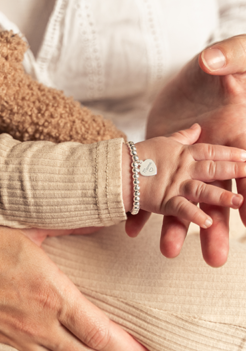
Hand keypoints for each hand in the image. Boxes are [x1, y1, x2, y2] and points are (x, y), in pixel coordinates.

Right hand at [122, 124, 245, 226]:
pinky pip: (181, 209)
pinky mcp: (164, 201)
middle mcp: (182, 168)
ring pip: (202, 190)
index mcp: (183, 153)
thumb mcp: (164, 141)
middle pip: (213, 169)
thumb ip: (183, 137)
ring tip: (237, 202)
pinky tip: (207, 223)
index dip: (230, 153)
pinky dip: (193, 216)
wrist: (116, 168)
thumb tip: (198, 127)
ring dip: (220, 197)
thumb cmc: (139, 155)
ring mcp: (174, 185)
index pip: (211, 150)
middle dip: (234, 171)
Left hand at [146, 34, 245, 266]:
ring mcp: (185, 167)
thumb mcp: (232, 59)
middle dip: (217, 227)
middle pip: (218, 198)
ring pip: (184, 201)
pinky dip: (143, 209)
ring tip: (170, 251)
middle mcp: (211, 161)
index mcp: (235, 138)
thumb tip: (223, 69)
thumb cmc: (217, 70)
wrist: (183, 85)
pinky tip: (133, 228)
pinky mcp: (163, 167)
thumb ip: (234, 60)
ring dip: (179, 227)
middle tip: (216, 258)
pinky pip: (153, 191)